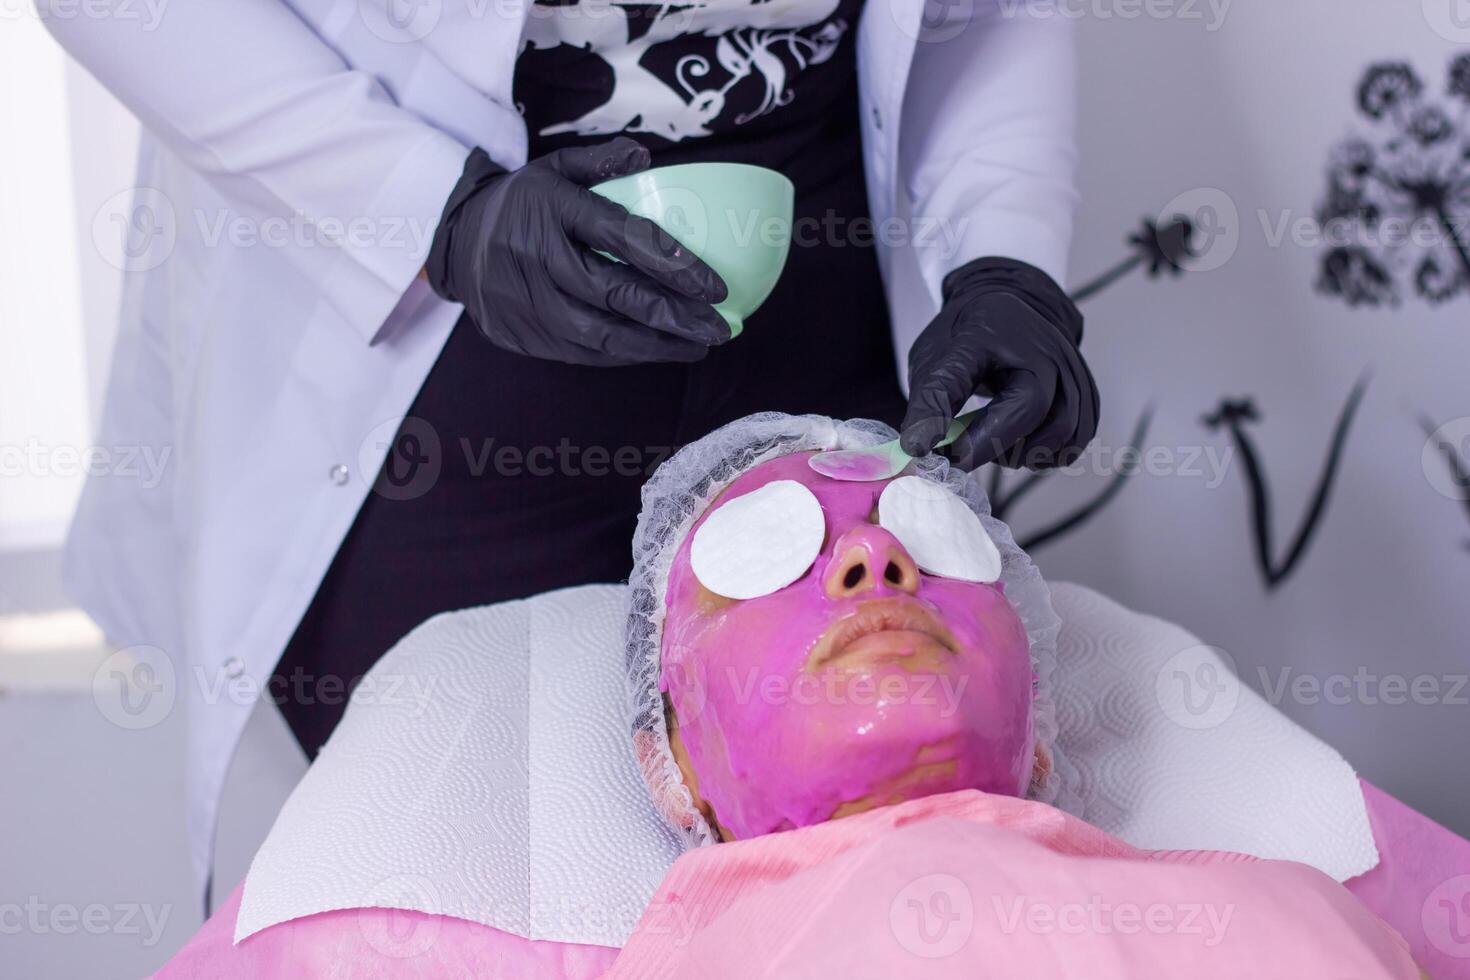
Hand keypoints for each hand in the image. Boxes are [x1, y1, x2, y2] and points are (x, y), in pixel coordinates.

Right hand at [425, 139, 729, 365]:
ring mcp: (525, 300)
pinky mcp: (521, 334)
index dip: (674, 265)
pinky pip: (582, 353)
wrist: (453, 244)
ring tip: (698, 348)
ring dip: (657, 347)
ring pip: (602, 335)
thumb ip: (599, 161)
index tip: (717, 288)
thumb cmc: (521, 204)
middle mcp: (536, 256)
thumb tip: (646, 155)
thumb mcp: (552, 168)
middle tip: (721, 329)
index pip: (622, 237)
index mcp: (551, 208)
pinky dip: (625, 356)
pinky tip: (656, 351)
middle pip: (617, 293)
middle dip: (676, 317)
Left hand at [900, 258, 1097, 469]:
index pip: (964, 374)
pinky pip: (1079, 438)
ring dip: (1026, 453)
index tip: (933, 454)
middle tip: (963, 455)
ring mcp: (1070, 367)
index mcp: (989, 330)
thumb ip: (928, 402)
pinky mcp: (1085, 391)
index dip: (949, 419)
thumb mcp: (935, 358)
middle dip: (992, 444)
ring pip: (1063, 430)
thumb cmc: (969, 339)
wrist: (1011, 312)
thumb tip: (917, 449)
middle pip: (1031, 408)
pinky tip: (1024, 447)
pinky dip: (1051, 454)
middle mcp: (1041, 346)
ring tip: (996, 447)